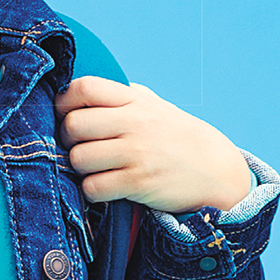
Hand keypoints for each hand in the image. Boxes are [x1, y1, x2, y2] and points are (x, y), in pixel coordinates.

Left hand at [56, 76, 251, 214]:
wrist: (215, 170)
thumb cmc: (178, 138)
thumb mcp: (156, 106)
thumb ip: (124, 96)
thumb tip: (85, 90)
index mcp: (135, 100)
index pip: (84, 87)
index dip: (64, 102)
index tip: (65, 114)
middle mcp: (135, 122)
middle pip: (73, 126)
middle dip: (67, 140)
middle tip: (79, 147)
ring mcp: (136, 153)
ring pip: (79, 159)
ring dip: (79, 169)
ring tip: (95, 169)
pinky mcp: (138, 183)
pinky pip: (93, 188)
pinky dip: (92, 191)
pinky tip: (105, 187)